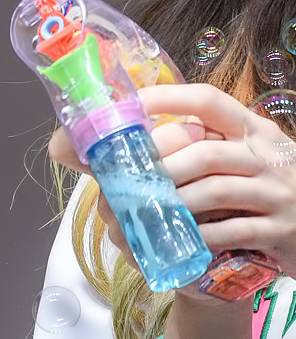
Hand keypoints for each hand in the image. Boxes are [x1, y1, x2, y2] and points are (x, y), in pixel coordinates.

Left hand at [47, 83, 295, 338]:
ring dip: (173, 201)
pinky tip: (181, 239)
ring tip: (149, 208)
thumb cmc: (246, 193)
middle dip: (159, 164)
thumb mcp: (225, 161)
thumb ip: (167, 151)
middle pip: (203, 149)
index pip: (207, 100)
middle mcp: (267, 154)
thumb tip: (64, 145)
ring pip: (214, 189)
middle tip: (130, 178)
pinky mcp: (281, 230)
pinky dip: (200, 235)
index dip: (165, 99)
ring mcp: (278, 191)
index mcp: (251, 129)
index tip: (127, 107)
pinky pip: (232, 229)